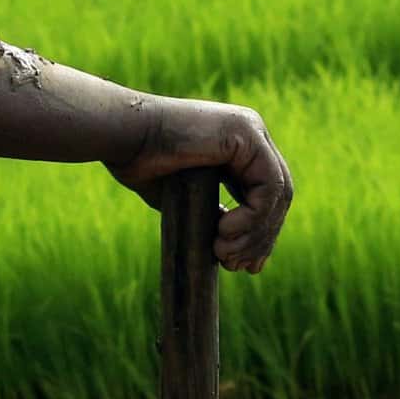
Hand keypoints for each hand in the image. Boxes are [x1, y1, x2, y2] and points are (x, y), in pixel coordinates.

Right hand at [103, 97, 292, 274]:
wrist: (122, 136)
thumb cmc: (139, 162)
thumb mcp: (185, 196)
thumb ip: (212, 212)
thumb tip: (233, 247)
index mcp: (238, 145)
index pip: (267, 194)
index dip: (261, 233)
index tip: (245, 266)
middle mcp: (251, 134)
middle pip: (278, 196)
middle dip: (261, 238)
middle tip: (238, 267)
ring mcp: (251, 131)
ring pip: (278, 194)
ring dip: (256, 234)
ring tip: (225, 256)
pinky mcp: (246, 134)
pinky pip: (268, 186)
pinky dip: (252, 217)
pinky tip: (224, 233)